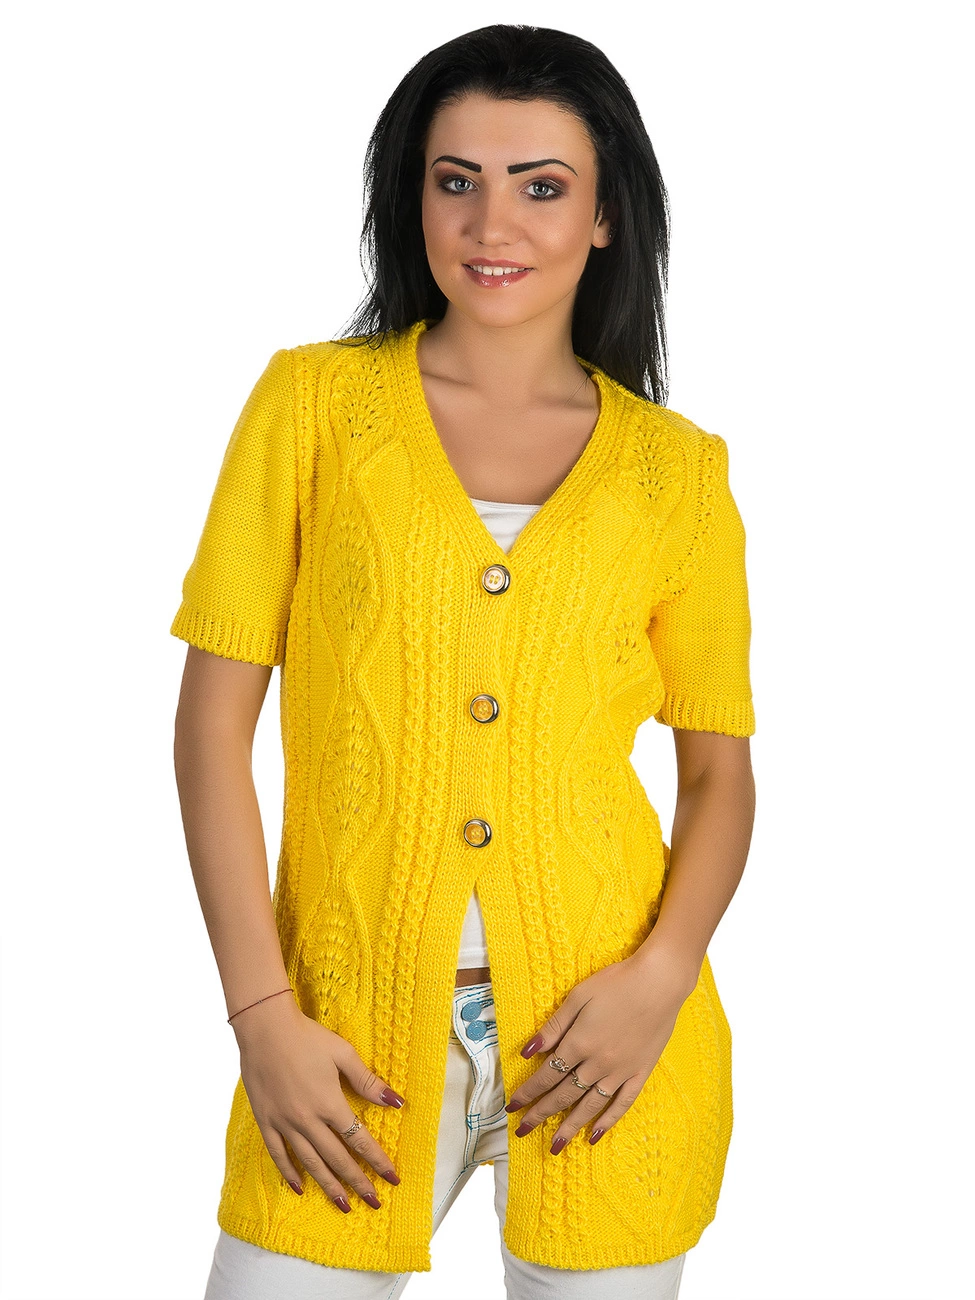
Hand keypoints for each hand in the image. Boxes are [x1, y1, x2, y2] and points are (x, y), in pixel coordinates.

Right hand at [232, 997, 406, 1212]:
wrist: (265, 1029)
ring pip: (310, 1163)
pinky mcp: (265, 1121)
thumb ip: (368, 1082)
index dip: (377, 1161)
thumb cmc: (307, 1037)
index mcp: (330, 1104)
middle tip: (373, 1201)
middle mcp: (308, 1120)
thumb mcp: (343, 1054)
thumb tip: (396, 1102)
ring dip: (328, 1185)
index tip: (392, 1179)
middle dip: (357, 1182)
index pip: (359, 1140)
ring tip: (343, 1205)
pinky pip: (278, 1154)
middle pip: (337, 1158)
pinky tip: (300, 1187)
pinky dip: (289, 1173)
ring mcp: (285, 1123)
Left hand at [503, 949, 694, 1153]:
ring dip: (570, 1126)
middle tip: (522, 1130)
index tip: (511, 1107)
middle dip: (540, 1114)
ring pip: (590, 1106)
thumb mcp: (578, 997)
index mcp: (579, 1043)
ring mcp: (621, 1071)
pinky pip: (622, 1103)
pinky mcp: (641, 1072)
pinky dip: (608, 1121)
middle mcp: (598, 1063)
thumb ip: (554, 1027)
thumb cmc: (616, 983)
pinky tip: (595, 1135)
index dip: (528, 1092)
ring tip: (555, 1146)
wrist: (660, 982)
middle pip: (564, 1095)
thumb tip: (527, 1052)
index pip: (546, 1075)